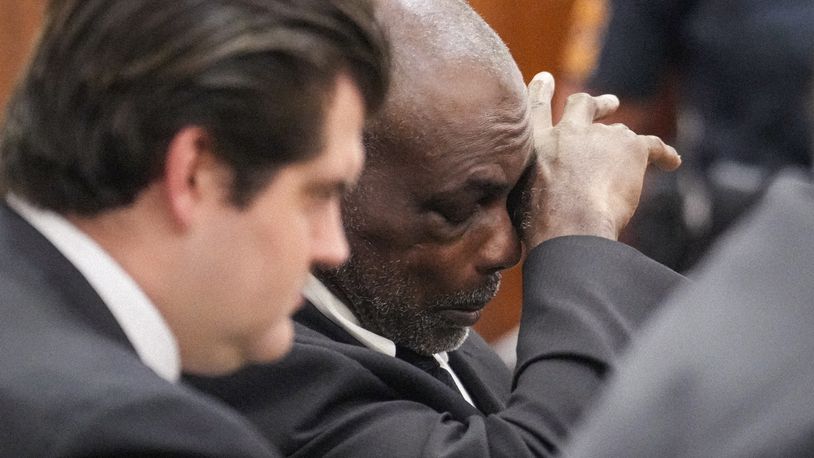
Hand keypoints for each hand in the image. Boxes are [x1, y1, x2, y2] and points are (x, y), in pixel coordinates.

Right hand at [520, 72, 680, 247]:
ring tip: (639, 149)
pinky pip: (654, 145)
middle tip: (611, 103)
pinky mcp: (632, 147)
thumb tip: (538, 208)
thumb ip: (531, 191)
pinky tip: (673, 162)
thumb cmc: (543, 222)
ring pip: (620, 132)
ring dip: (627, 140)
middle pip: (583, 106)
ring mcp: (601, 136)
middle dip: (597, 104)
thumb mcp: (521, 201)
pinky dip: (665, 154)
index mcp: (536, 145)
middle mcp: (568, 132)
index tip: (545, 78)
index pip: (536, 112)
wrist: (570, 224)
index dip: (540, 93)